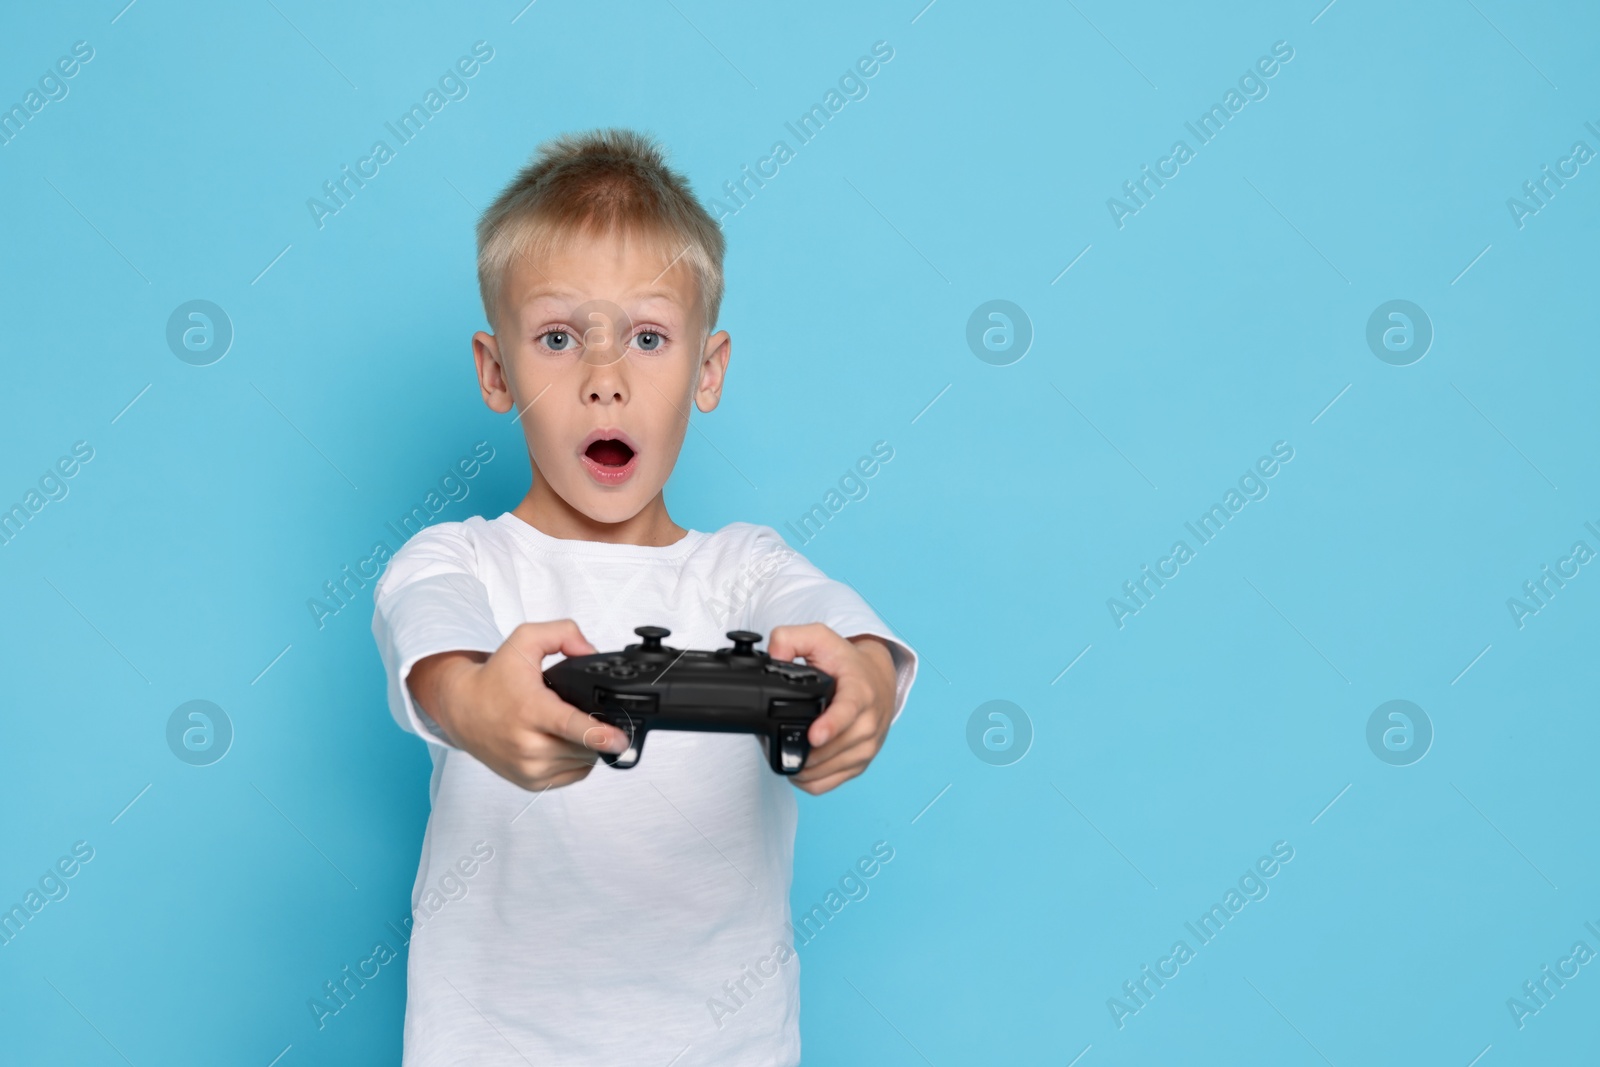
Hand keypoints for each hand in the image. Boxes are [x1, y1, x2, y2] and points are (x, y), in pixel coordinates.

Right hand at [406, 620, 631, 791]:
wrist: (461, 708)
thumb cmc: (495, 677)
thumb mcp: (525, 639)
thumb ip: (563, 633)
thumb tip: (591, 653)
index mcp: (530, 709)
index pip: (569, 726)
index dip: (599, 734)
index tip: (620, 739)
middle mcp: (528, 744)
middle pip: (585, 744)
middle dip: (597, 728)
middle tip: (582, 710)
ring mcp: (529, 767)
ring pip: (583, 761)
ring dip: (588, 745)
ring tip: (569, 724)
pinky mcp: (530, 782)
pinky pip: (574, 774)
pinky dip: (578, 759)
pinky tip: (564, 740)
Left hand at [766, 624, 897, 794]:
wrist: (877, 678)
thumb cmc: (845, 661)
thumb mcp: (820, 638)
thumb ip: (791, 639)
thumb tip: (773, 656)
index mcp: (861, 692)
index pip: (849, 712)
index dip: (831, 726)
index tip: (814, 736)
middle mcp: (869, 722)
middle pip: (831, 748)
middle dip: (800, 748)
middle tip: (776, 737)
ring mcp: (867, 747)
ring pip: (826, 770)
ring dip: (802, 767)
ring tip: (786, 751)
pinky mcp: (861, 763)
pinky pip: (828, 784)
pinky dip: (809, 780)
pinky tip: (799, 766)